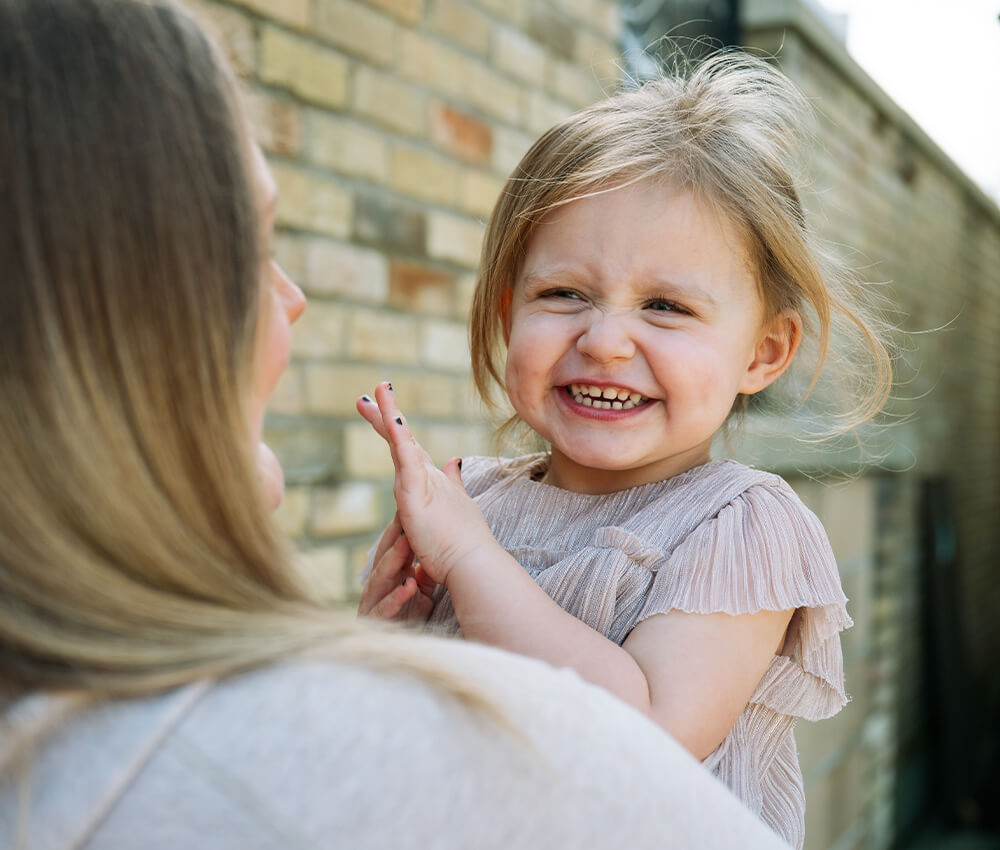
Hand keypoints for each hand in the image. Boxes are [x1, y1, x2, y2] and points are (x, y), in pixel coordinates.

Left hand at [356, 382, 501, 586]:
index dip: (397, 428)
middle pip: (402, 439)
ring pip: (401, 442)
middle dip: (385, 414)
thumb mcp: (455, 505)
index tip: (384, 410)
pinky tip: (392, 417)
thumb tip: (453, 461)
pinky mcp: (416, 493)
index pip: (409, 449)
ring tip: (374, 393)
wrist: (472, 562)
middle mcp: (426, 476)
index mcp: (429, 482)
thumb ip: (452, 481)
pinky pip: (405, 458)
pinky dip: (399, 436)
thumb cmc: (463, 542)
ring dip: (387, 415)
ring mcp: (422, 482)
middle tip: (372, 391)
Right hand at [358, 514, 435, 621]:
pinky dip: (396, 597)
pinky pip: (384, 608)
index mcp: (389, 576)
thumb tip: (433, 548)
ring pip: (380, 578)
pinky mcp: (376, 623)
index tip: (411, 510)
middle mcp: (378, 587)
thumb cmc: (408, 619)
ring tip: (407, 545)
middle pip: (383, 557)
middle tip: (405, 517)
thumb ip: (423, 572)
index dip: (400, 529)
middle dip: (394, 538)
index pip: (392, 548)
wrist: (398, 653)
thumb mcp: (419, 592)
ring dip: (393, 561)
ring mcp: (374, 604)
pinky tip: (409, 587)